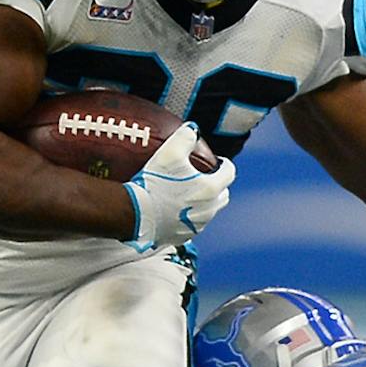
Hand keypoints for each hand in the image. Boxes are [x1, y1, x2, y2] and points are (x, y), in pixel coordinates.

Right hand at [124, 124, 232, 253]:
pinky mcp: (183, 237)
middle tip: (205, 177)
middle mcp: (209, 210)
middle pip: (223, 195)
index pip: (230, 173)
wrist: (135, 214)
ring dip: (204, 202)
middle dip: (218, 185)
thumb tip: (193, 130)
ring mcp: (197, 226)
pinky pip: (192, 225)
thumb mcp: (169, 152)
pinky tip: (175, 210)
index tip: (217, 161)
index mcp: (210, 189)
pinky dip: (189, 217)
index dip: (226, 164)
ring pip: (209, 211)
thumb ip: (185, 137)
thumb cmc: (154, 183)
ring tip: (188, 193)